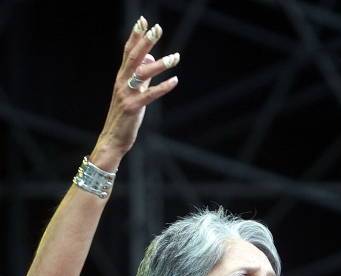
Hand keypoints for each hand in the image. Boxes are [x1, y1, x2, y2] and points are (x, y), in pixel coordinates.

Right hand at [91, 17, 178, 165]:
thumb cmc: (124, 116)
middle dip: (145, 41)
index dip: (135, 36)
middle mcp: (121, 82)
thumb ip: (141, 76)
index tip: (144, 20)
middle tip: (157, 28)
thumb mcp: (133, 92)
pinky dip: (163, 87)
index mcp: (121, 77)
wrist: (113, 138)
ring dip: (160, 64)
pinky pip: (150, 95)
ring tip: (176, 57)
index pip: (128, 52)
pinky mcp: (133, 108)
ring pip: (142, 74)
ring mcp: (126, 95)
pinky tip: (175, 80)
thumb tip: (150, 58)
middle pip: (134, 57)